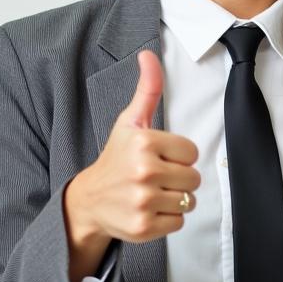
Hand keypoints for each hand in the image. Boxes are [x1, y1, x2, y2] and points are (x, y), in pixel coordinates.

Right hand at [70, 49, 200, 242]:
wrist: (89, 200)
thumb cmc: (116, 158)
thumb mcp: (130, 122)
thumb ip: (147, 90)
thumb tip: (148, 54)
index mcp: (144, 142)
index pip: (192, 152)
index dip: (178, 156)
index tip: (158, 157)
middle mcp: (143, 171)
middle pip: (193, 178)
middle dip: (178, 178)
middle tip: (154, 177)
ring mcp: (143, 201)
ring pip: (188, 201)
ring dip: (174, 199)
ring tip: (151, 193)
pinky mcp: (143, 227)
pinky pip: (178, 222)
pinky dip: (167, 219)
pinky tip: (148, 210)